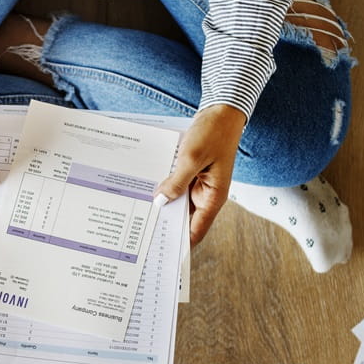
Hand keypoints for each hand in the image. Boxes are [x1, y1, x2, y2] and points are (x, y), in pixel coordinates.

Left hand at [155, 104, 246, 245]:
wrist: (222, 110)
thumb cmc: (213, 133)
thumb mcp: (191, 158)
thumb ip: (176, 181)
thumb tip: (161, 200)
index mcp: (213, 198)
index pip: (195, 231)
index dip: (180, 243)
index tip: (162, 252)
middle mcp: (207, 195)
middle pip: (184, 217)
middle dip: (165, 222)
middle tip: (142, 232)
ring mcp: (200, 184)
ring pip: (179, 201)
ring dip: (163, 202)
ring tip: (140, 212)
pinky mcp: (193, 173)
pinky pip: (178, 185)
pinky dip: (166, 187)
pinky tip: (149, 188)